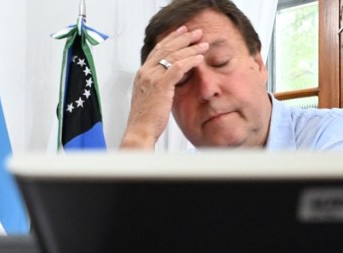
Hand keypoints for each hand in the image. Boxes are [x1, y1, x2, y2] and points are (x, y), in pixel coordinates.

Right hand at [120, 26, 208, 148]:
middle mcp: (146, 72)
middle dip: (183, 38)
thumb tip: (171, 80)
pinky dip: (190, 61)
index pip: (157, 50)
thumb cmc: (145, 119)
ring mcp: (152, 78)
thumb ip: (158, 85)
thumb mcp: (150, 97)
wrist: (140, 131)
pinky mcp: (161, 86)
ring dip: (190, 48)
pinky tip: (199, 58)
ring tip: (203, 44)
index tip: (182, 32)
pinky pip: (178, 68)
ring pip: (173, 56)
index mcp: (142, 73)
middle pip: (166, 48)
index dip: (171, 39)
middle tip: (196, 32)